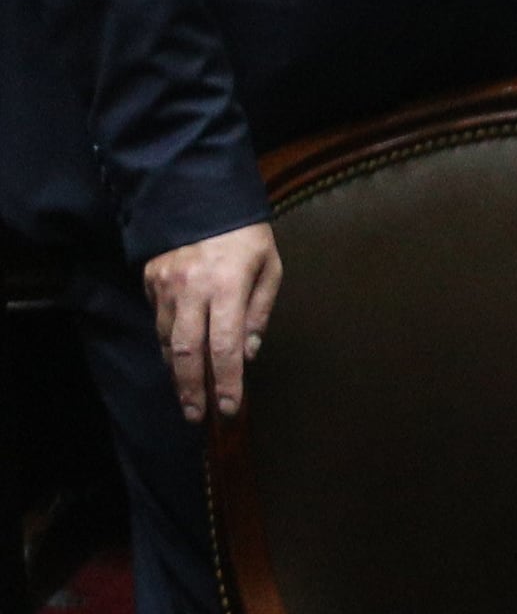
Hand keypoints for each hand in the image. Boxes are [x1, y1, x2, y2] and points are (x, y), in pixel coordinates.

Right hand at [144, 223, 282, 423]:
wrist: (200, 197)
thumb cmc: (246, 236)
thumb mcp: (270, 267)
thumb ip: (260, 311)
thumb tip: (248, 353)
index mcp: (227, 287)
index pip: (224, 347)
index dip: (226, 382)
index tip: (230, 409)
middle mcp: (191, 290)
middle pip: (186, 353)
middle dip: (192, 389)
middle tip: (199, 417)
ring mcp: (165, 287)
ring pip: (166, 341)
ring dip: (177, 373)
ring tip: (188, 397)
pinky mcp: (149, 282)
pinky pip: (158, 322)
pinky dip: (167, 345)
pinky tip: (177, 360)